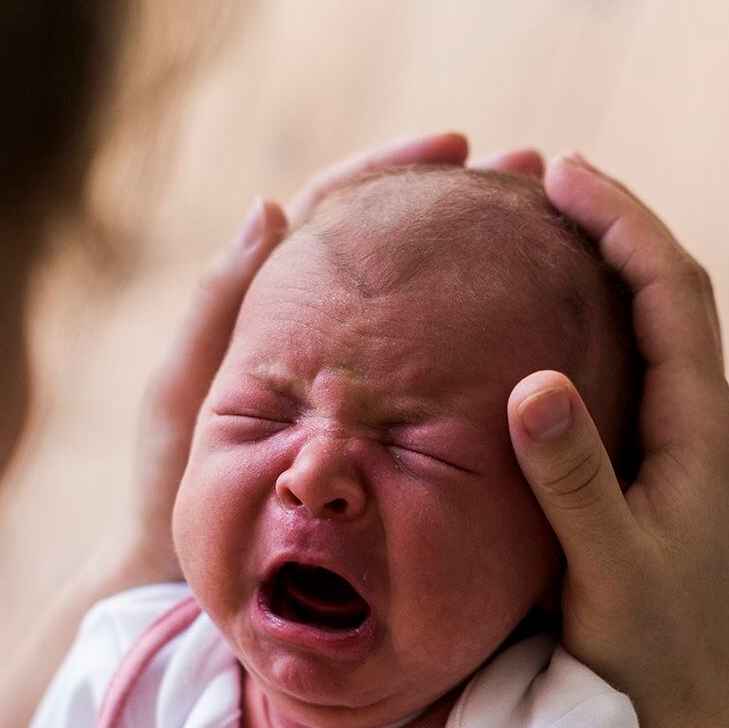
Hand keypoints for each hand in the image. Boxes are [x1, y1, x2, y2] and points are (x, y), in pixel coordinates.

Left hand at [103, 132, 547, 588]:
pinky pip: (445, 379)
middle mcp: (329, 335)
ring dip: (489, 265)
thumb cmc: (173, 489)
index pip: (342, 209)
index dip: (396, 170)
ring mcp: (364, 385)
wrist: (186, 581)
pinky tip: (542, 336)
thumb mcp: (185, 393)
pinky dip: (487, 347)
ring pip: (432, 309)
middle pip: (403, 247)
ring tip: (555, 234)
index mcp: (276, 306)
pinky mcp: (391, 435)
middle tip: (533, 175)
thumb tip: (272, 206)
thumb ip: (218, 306)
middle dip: (467, 205)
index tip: (457, 146)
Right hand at [508, 153, 728, 727]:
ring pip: (650, 334)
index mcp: (702, 432)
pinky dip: (590, 331)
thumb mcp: (606, 571)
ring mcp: (684, 456)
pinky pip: (629, 378)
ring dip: (603, 272)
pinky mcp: (658, 484)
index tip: (560, 172)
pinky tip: (540, 335)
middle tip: (540, 178)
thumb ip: (572, 480)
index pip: (672, 292)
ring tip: (538, 232)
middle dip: (612, 227)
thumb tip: (535, 381)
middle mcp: (703, 430)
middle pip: (668, 295)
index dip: (621, 222)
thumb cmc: (650, 658)